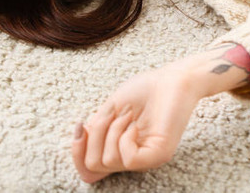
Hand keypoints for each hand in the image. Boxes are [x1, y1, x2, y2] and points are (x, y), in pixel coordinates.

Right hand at [72, 43, 249, 182]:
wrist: (172, 78)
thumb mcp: (110, 109)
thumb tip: (77, 142)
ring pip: (108, 161)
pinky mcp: (159, 155)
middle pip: (93, 165)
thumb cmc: (145, 89)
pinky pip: (129, 160)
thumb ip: (94, 129)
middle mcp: (132, 158)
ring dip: (112, 132)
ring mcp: (146, 159)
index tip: (80, 128)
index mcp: (119, 149)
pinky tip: (136, 126)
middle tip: (113, 115)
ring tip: (129, 117)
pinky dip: (125, 139)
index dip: (76, 154)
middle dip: (94, 136)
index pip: (89, 172)